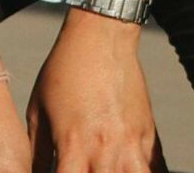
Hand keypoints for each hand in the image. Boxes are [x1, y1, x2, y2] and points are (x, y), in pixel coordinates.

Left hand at [25, 14, 168, 172]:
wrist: (101, 34)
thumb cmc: (65, 68)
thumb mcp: (39, 108)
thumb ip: (37, 151)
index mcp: (73, 144)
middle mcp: (104, 149)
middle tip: (85, 171)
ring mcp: (131, 143)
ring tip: (111, 172)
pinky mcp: (150, 134)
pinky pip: (156, 170)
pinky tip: (133, 170)